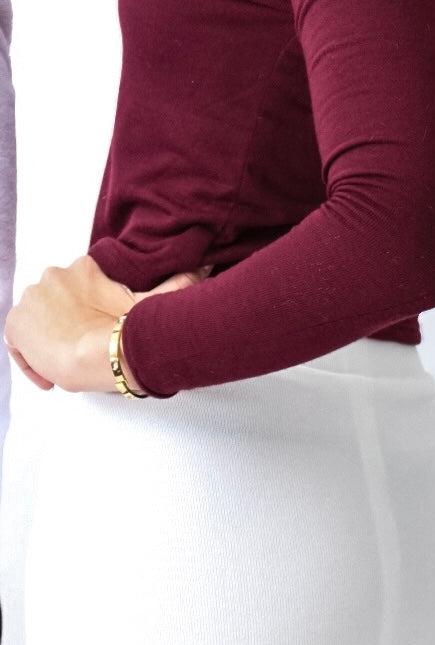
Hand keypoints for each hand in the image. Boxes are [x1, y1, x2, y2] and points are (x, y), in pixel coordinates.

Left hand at [3, 253, 210, 394]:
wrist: (103, 353)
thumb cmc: (128, 331)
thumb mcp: (154, 302)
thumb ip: (177, 282)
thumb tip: (205, 267)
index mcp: (83, 268)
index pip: (74, 288)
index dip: (83, 313)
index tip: (93, 332)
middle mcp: (54, 277)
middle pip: (54, 304)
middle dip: (65, 327)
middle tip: (82, 352)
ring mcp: (33, 299)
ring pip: (35, 322)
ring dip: (47, 342)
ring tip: (67, 366)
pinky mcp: (16, 324)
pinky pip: (18, 343)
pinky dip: (30, 360)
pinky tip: (49, 376)